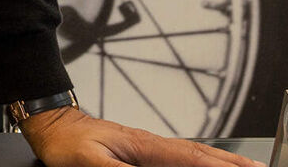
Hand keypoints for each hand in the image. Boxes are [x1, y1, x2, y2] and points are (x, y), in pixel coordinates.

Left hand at [21, 106, 262, 166]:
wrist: (54, 125)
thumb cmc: (67, 144)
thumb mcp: (91, 163)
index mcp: (146, 147)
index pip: (193, 160)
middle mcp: (154, 145)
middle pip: (203, 156)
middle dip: (234, 163)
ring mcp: (151, 148)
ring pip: (196, 156)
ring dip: (223, 162)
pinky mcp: (144, 152)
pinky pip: (182, 158)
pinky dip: (203, 162)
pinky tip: (208, 165)